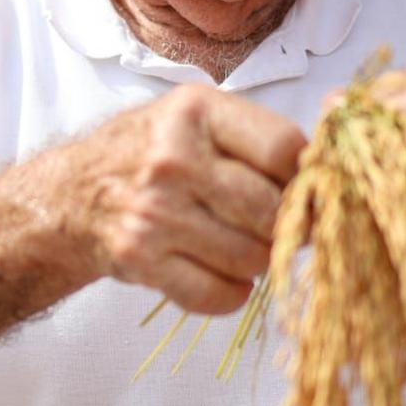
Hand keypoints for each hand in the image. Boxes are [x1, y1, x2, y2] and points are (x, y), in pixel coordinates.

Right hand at [53, 83, 305, 314]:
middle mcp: (172, 159)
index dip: (304, 176)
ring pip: (250, 257)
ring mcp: (154, 212)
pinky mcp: (140, 259)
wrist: (71, 196)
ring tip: (238, 245)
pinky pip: (218, 293)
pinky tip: (219, 273)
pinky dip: (230, 293)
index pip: (283, 149)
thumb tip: (334, 175)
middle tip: (271, 226)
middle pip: (271, 210)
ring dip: (256, 261)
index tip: (297, 187)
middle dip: (282, 227)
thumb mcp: (195, 120)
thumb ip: (257, 138)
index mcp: (194, 112)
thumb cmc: (146, 153)